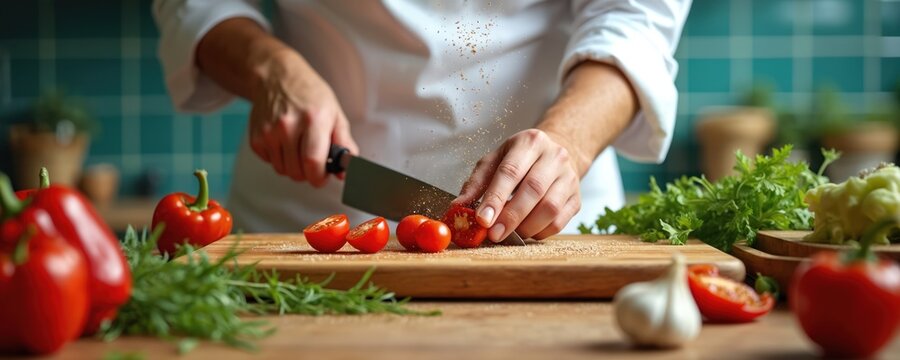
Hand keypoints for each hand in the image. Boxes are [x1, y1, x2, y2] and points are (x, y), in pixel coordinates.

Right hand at [248, 51, 357, 186]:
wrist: (277, 77)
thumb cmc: (309, 94)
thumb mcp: (335, 113)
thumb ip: (344, 143)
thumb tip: (346, 171)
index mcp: (313, 118)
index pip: (313, 162)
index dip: (319, 177)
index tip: (322, 176)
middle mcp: (288, 125)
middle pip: (297, 172)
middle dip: (308, 173)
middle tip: (313, 160)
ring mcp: (268, 131)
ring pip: (283, 170)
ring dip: (293, 166)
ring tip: (299, 148)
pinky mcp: (256, 137)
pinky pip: (270, 163)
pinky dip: (279, 159)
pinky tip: (284, 143)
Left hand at [453, 129, 583, 240]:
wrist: (556, 153)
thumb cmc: (518, 159)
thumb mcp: (494, 161)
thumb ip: (476, 183)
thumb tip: (457, 208)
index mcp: (529, 142)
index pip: (511, 171)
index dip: (496, 198)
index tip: (482, 220)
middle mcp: (554, 156)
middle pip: (533, 189)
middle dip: (511, 216)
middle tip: (494, 234)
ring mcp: (569, 177)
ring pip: (550, 208)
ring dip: (526, 227)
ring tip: (508, 233)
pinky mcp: (577, 197)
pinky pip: (559, 221)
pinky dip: (539, 232)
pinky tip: (526, 231)